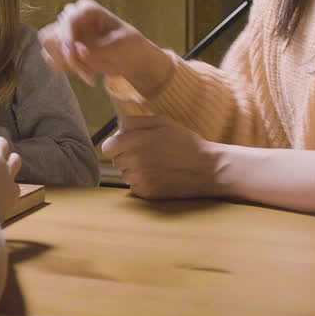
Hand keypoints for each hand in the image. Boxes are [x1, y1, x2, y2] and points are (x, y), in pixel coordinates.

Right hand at [37, 0, 170, 95]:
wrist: (130, 57)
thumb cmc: (128, 44)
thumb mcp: (120, 45)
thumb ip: (99, 48)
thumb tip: (79, 51)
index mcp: (86, 9)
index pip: (68, 20)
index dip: (66, 38)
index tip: (71, 57)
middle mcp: (72, 18)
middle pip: (54, 35)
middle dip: (68, 57)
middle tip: (87, 73)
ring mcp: (65, 32)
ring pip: (49, 47)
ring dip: (65, 63)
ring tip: (89, 73)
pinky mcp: (62, 47)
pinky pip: (51, 58)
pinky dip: (64, 68)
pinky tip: (83, 72)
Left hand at [101, 116, 222, 199]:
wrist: (206, 168)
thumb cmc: (185, 142)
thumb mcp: (162, 122)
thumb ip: (135, 122)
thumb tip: (118, 128)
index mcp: (134, 141)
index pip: (108, 147)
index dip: (117, 145)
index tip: (127, 145)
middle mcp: (133, 161)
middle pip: (116, 161)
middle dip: (127, 156)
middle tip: (148, 154)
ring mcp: (139, 179)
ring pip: (125, 174)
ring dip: (134, 170)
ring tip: (155, 165)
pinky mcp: (147, 193)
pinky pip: (135, 187)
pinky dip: (143, 182)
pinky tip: (158, 176)